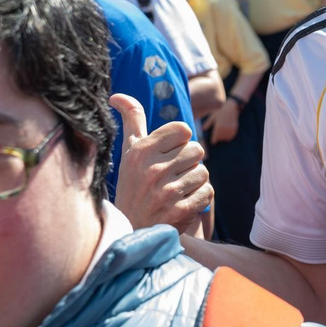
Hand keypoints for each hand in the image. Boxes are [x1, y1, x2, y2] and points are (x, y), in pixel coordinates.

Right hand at [111, 94, 211, 234]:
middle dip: (189, 162)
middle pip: (197, 150)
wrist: (131, 231)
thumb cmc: (133, 186)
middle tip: (173, 174)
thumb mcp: (129, 152)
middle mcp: (153, 169)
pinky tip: (182, 203)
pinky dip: (199, 198)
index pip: (183, 129)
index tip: (170, 153)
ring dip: (194, 181)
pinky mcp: (180, 212)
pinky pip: (208, 192)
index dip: (181, 141)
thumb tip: (117, 95)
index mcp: (141, 151)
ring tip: (176, 190)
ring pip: (203, 172)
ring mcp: (167, 192)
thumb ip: (132, 121)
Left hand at [201, 97, 241, 144]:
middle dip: (218, 138)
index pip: (215, 138)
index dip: (213, 140)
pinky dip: (228, 136)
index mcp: (218, 127)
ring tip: (221, 136)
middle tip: (217, 138)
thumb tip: (202, 129)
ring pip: (226, 139)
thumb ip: (207, 124)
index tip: (212, 141)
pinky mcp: (235, 129)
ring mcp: (230, 129)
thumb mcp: (212, 117)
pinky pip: (231, 136)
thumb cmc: (220, 112)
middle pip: (220, 139)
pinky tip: (226, 133)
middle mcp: (225, 129)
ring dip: (223, 138)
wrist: (231, 108)